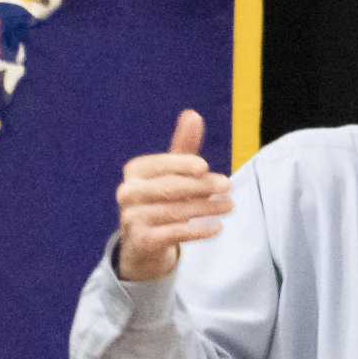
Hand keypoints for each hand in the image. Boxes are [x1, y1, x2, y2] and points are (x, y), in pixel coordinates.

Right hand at [115, 109, 233, 281]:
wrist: (144, 244)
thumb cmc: (162, 199)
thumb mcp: (172, 173)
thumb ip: (184, 147)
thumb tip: (193, 114)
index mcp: (135, 171)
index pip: (161, 164)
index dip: (182, 164)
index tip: (205, 166)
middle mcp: (127, 193)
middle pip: (169, 187)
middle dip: (201, 186)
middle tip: (228, 185)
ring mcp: (131, 218)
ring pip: (175, 211)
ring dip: (206, 208)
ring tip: (229, 205)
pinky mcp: (141, 241)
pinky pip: (174, 234)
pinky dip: (198, 231)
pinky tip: (217, 227)